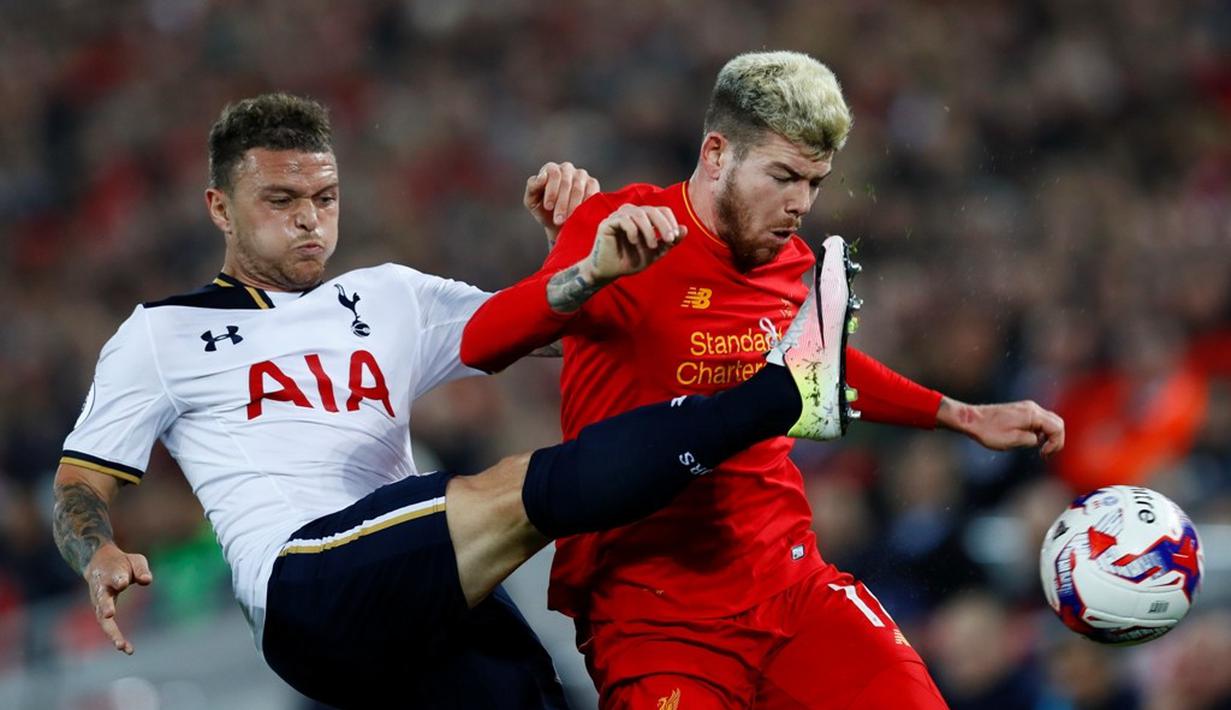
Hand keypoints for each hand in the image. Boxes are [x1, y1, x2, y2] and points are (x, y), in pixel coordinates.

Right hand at [83, 543, 152, 653]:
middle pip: (102, 600)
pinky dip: (116, 637)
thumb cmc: (121, 563)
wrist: (98, 563)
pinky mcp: (101, 612)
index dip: (118, 580)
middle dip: (106, 607)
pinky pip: (108, 627)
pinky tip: (127, 649)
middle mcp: (101, 591)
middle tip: (110, 614)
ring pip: (103, 619)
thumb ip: (141, 569)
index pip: (115, 577)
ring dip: (112, 632)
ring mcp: (99, 603)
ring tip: (122, 646)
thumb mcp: (135, 560)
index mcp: (111, 574)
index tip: (122, 582)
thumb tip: (147, 581)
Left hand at [525, 162, 599, 247]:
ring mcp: (581, 175)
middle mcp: (566, 168)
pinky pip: (591, 192)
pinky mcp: (593, 183)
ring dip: (573, 206)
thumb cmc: (543, 210)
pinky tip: (581, 215)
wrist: (559, 223)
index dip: (551, 190)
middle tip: (558, 220)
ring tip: (567, 221)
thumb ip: (532, 188)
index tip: (548, 207)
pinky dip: (585, 204)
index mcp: (551, 169)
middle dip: (561, 203)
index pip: (553, 173)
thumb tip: (542, 177)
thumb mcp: (532, 201)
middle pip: (566, 182)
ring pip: (578, 188)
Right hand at [582, 203, 686, 283]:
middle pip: (652, 210)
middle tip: (669, 240)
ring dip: (649, 230)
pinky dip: (632, 230)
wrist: (609, 272)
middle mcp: (632, 214)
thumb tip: (685, 229)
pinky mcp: (608, 223)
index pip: (662, 211)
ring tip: (651, 246)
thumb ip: (668, 242)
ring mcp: (619, 216)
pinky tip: (634, 241)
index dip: (671, 222)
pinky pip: (624, 219)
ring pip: (639, 214)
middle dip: (664, 225)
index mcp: (644, 218)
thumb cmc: (630, 261)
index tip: (674, 238)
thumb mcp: (655, 253)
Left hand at [937, 397, 1065, 456]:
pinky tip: (1033, 440)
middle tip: (1046, 453)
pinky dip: (1042, 431)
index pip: (1057, 427)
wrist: (972, 420)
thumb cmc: (989, 431)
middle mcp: (1032, 408)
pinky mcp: (1021, 410)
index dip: (1056, 443)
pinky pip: (1040, 420)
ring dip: (1050, 435)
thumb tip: (1039, 440)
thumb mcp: (1012, 441)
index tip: (1043, 454)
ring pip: (1050, 420)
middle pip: (1057, 422)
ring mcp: (1027, 407)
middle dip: (1056, 439)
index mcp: (1032, 414)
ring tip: (1041, 450)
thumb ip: (1031, 440)